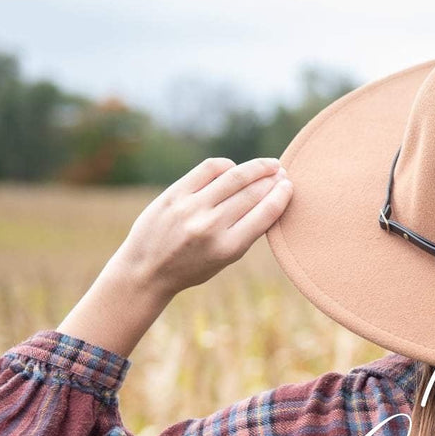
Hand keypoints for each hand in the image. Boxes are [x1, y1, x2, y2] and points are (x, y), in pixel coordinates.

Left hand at [110, 156, 294, 302]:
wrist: (145, 270)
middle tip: (282, 173)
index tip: (289, 186)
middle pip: (252, 193)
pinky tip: (233, 168)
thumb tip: (271, 197)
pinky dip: (226, 166)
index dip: (281, 195)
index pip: (265, 213)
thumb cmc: (192, 267)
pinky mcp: (174, 194)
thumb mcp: (225, 260)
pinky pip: (208, 169)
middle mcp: (210, 227)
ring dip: (256, 168)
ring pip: (233, 177)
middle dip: (271, 179)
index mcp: (228, 248)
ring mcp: (190, 208)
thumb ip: (246, 232)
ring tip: (268, 165)